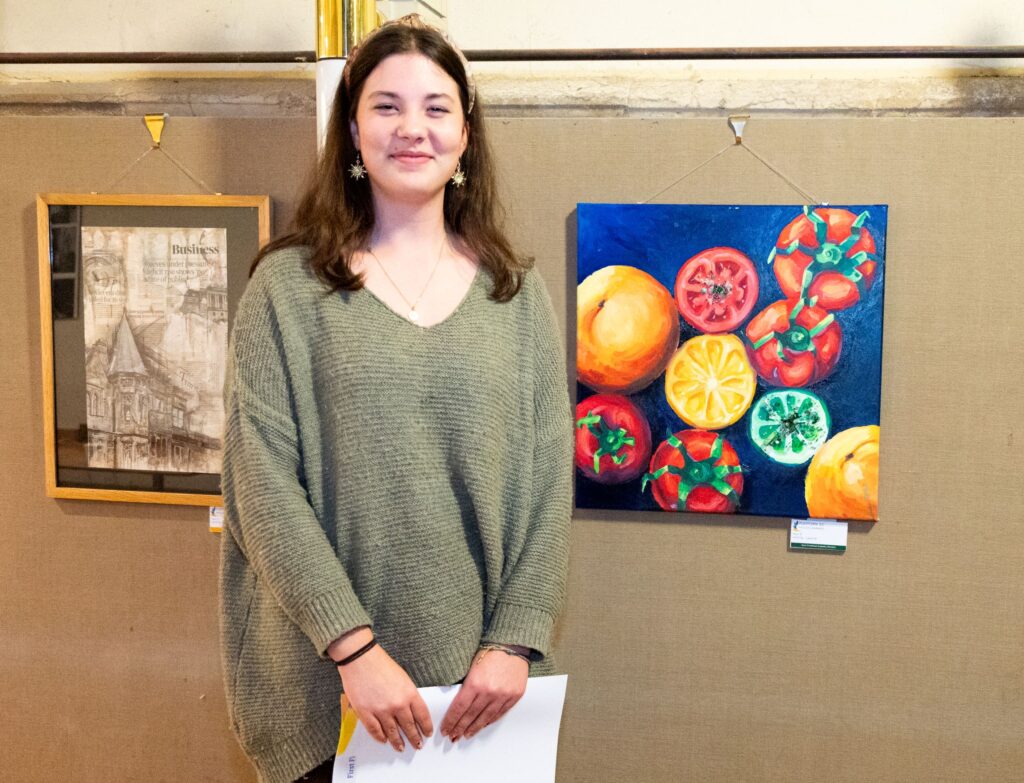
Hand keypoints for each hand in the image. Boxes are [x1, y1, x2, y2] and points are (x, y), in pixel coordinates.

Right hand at [330, 630, 431, 752]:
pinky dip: (380, 737)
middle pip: (409, 726)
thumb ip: (408, 694)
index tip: (427, 733)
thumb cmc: (380, 664)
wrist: (360, 659)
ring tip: (401, 747)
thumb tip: (410, 710)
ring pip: (392, 732)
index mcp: (409, 693)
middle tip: (417, 745)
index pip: (422, 715)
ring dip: (398, 741)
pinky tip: (384, 740)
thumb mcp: (403, 677)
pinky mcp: (366, 713)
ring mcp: (381, 710)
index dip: (425, 726)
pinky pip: (375, 730)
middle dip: (414, 737)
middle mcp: (397, 704)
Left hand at [440, 648, 528, 741]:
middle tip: (452, 737)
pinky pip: (500, 713)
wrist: (513, 644)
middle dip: (460, 728)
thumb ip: (465, 685)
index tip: (445, 729)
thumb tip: (454, 702)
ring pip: (485, 718)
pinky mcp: (514, 696)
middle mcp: (490, 692)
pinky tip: (483, 725)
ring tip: (466, 735)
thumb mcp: (471, 666)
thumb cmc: (490, 651)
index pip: (459, 708)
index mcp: (475, 682)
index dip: (451, 721)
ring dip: (474, 728)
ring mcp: (503, 695)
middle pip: (471, 716)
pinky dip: (490, 721)